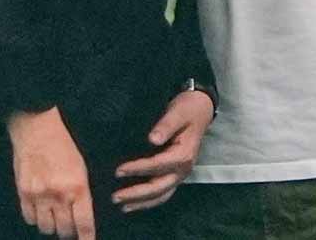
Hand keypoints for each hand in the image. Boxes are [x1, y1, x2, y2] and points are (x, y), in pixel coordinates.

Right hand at [8, 106, 94, 238]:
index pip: (84, 224)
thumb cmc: (62, 145)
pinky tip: (39, 208)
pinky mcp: (23, 193)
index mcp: (78, 187)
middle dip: (69, 231)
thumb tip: (81, 216)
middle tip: (69, 225)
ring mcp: (39, 195)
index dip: (86, 238)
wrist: (37, 128)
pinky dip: (35, 218)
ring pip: (46, 228)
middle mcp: (58, 195)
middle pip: (64, 230)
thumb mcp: (80, 168)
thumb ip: (81, 193)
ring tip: (53, 215)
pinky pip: (30, 219)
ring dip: (51, 225)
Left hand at [112, 89, 214, 213]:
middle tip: (115, 197)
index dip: (138, 169)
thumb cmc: (187, 109)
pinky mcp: (176, 174)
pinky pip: (163, 192)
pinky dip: (150, 201)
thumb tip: (152, 139)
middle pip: (158, 187)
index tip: (118, 171)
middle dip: (136, 194)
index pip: (157, 165)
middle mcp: (183, 169)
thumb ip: (165, 126)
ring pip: (161, 195)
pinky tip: (135, 203)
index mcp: (183, 155)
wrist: (201, 109)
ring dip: (142, 202)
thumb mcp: (177, 113)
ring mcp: (180, 174)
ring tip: (122, 206)